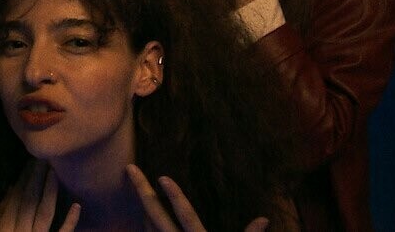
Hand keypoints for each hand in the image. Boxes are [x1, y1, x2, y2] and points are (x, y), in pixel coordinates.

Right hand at [0, 159, 79, 231]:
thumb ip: (0, 214)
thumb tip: (9, 190)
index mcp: (5, 226)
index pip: (15, 198)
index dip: (22, 179)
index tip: (29, 162)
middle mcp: (22, 230)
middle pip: (29, 200)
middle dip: (35, 178)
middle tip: (42, 158)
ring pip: (44, 212)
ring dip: (49, 191)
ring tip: (54, 172)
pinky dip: (70, 221)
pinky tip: (77, 206)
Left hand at [126, 164, 268, 231]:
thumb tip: (265, 219)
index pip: (186, 215)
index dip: (175, 196)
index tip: (162, 177)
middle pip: (157, 215)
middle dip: (143, 191)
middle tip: (130, 168)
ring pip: (148, 227)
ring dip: (142, 206)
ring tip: (136, 185)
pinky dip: (144, 226)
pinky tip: (140, 214)